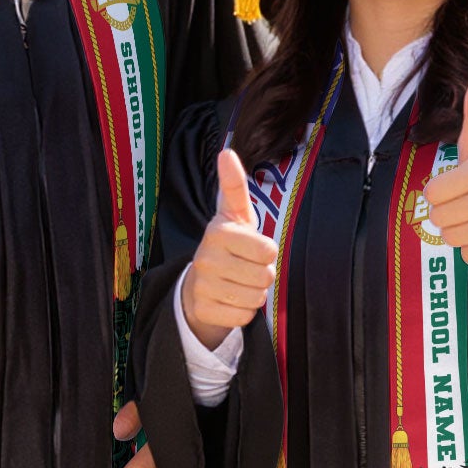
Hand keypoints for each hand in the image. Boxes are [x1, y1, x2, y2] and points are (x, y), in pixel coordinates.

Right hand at [180, 147, 277, 348]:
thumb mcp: (234, 214)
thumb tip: (226, 152)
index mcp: (218, 232)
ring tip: (238, 283)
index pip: (268, 250)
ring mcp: (202, 286)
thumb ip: (234, 185)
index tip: (252, 247)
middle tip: (245, 268)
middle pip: (265, 276)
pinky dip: (243, 311)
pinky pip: (244, 316)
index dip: (267, 252)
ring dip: (253, 293)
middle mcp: (206, 258)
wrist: (198, 284)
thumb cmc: (227, 245)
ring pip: (256, 298)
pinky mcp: (203, 310)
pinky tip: (229, 300)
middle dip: (262, 275)